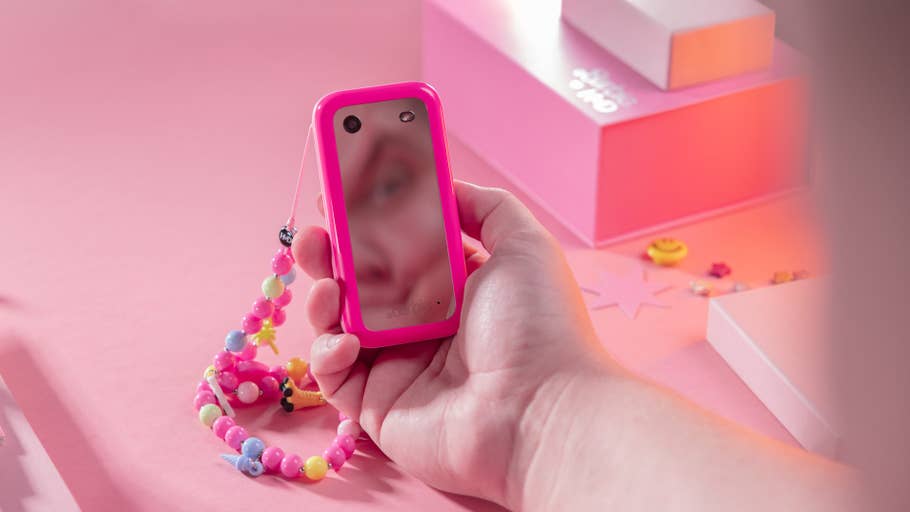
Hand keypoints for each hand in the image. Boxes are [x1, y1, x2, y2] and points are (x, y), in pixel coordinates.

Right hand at [292, 181, 613, 507]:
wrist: (542, 412)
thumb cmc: (538, 327)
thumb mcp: (523, 245)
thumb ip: (483, 206)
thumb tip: (443, 183)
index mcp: (453, 287)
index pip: (396, 249)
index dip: (365, 224)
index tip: (337, 196)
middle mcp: (422, 325)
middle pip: (359, 284)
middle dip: (329, 256)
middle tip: (314, 235)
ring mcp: (398, 366)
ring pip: (337, 325)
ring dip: (322, 301)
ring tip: (329, 288)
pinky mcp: (378, 407)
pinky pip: (334, 375)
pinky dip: (328, 352)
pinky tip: (349, 340)